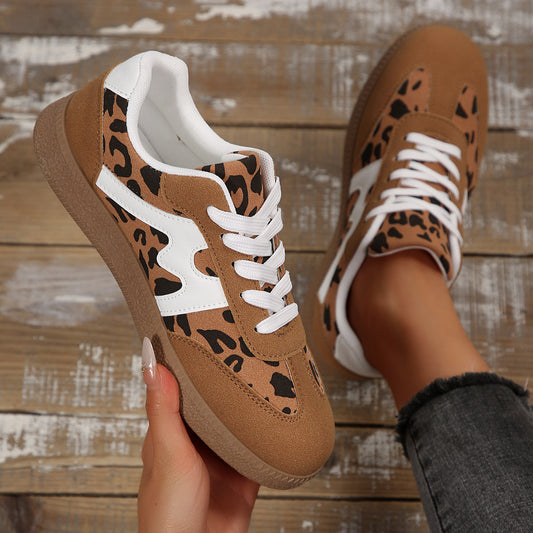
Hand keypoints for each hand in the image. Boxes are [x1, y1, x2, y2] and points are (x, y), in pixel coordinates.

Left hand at [138, 338, 258, 532]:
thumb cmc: (168, 514)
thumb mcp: (167, 453)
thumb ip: (164, 410)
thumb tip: (152, 362)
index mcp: (172, 431)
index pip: (180, 386)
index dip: (190, 361)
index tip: (202, 331)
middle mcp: (197, 440)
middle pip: (214, 401)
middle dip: (228, 378)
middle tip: (244, 345)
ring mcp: (222, 456)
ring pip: (239, 420)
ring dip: (251, 402)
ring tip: (267, 370)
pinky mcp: (245, 472)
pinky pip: (261, 446)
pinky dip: (271, 432)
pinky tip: (281, 414)